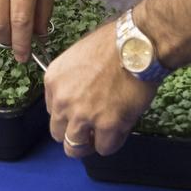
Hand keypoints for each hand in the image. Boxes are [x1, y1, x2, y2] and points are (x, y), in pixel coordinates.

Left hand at [46, 22, 158, 156]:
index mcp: (54, 80)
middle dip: (74, 132)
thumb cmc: (115, 43)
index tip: (81, 111)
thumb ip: (73, 80)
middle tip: (91, 127)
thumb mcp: (79, 56)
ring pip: (75, 148)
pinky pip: (105, 148)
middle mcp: (63, 101)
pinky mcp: (107, 126)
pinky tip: (120, 129)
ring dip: (88, 143)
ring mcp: (83, 115)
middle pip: (58, 133)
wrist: (138, 44)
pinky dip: (112, 143)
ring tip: (103, 135)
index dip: (69, 112)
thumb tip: (82, 95)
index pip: (53, 110)